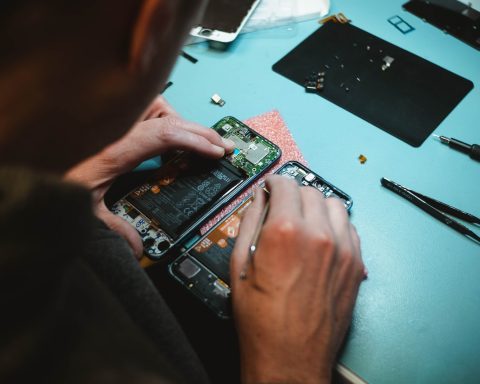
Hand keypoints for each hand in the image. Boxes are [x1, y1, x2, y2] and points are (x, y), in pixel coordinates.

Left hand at [65, 96, 233, 257]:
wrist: (34, 163)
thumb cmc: (53, 180)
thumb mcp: (84, 210)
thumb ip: (113, 228)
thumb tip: (137, 247)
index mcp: (115, 149)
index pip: (165, 135)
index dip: (196, 141)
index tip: (218, 151)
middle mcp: (118, 129)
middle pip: (168, 116)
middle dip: (200, 131)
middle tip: (223, 145)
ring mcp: (117, 121)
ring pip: (158, 106)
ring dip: (180, 121)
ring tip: (196, 141)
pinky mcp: (116, 121)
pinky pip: (147, 110)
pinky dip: (164, 119)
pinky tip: (169, 138)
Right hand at [231, 175, 364, 383]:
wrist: (290, 358)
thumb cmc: (262, 321)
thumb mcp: (240, 265)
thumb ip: (250, 222)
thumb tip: (258, 199)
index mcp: (285, 232)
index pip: (285, 184)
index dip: (274, 182)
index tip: (271, 187)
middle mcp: (319, 235)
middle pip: (310, 191)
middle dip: (293, 194)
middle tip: (283, 207)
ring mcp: (342, 250)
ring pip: (335, 204)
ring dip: (317, 206)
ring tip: (303, 221)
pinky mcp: (355, 265)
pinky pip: (350, 227)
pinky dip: (335, 224)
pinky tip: (321, 238)